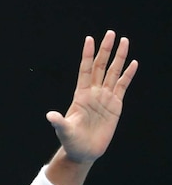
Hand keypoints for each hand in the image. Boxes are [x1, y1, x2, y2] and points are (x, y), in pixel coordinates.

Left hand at [47, 30, 137, 165]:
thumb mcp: (64, 130)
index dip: (87, 55)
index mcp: (80, 95)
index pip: (85, 70)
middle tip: (110, 33)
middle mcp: (93, 93)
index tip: (89, 39)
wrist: (84, 151)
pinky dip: (128, 75)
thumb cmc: (71, 141)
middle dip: (105, 50)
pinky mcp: (115, 105)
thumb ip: (59, 122)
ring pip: (113, 72)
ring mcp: (105, 98)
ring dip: (119, 57)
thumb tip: (50, 115)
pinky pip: (123, 86)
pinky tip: (133, 63)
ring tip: (124, 41)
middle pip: (100, 66)